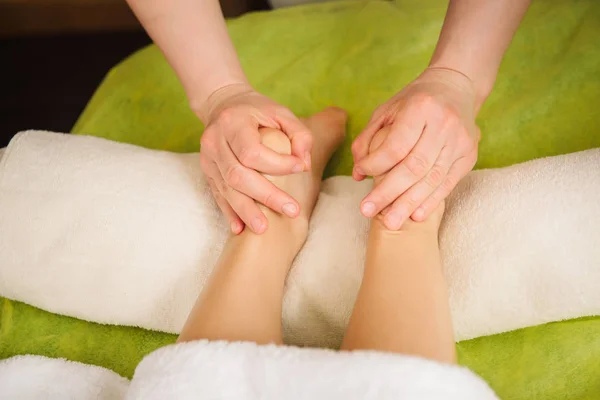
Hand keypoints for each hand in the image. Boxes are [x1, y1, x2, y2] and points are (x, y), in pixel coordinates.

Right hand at [198, 83, 312, 234]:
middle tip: (291, 211)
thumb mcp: (280, 112)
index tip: (301, 168)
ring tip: (264, 229)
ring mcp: (208, 158)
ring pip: (226, 189)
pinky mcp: (207, 171)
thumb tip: (304, 163)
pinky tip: (240, 229)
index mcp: (233, 123)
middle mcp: (215, 141)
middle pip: (238, 175)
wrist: (222, 105)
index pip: (253, 152)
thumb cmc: (257, 111)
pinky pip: (217, 195)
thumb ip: (298, 134)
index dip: (279, 164)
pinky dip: (229, 213)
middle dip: (266, 196)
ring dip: (246, 211)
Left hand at [352, 67, 480, 229]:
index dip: (375, 165)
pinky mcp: (469, 156)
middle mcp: (444, 125)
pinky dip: (430, 201)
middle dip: (389, 192)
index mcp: (421, 108)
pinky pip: (448, 184)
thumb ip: (367, 139)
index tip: (360, 175)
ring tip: (390, 222)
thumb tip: (357, 174)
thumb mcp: (387, 110)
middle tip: (367, 212)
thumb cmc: (414, 100)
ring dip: (408, 203)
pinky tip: (415, 215)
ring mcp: (460, 142)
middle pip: (414, 167)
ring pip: (432, 179)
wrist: (456, 87)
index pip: (396, 146)